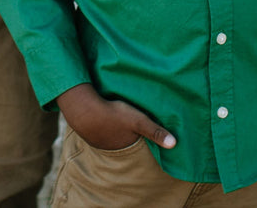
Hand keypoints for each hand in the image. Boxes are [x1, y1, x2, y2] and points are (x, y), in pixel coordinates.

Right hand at [56, 83, 175, 151]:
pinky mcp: (89, 131)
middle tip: (135, 129)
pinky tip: (106, 117)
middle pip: (126, 143)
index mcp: (126, 146)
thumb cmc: (113, 114)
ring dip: (117, 131)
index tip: (149, 136)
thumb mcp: (138, 120)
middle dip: (131, 137)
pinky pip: (100, 130)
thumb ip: (155, 131)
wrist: (82, 109)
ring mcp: (99, 141)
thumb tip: (174, 144)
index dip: (145, 142)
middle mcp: (112, 148)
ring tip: (123, 123)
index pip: (139, 147)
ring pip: (112, 137)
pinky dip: (105, 125)